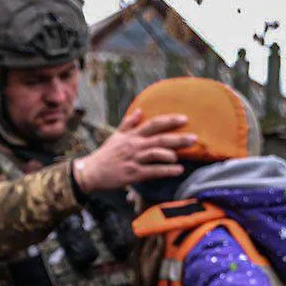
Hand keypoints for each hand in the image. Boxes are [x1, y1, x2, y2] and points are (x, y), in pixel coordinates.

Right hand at [74, 109, 197, 193]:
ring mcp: (134, 159)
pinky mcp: (133, 174)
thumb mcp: (115, 136)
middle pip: (160, 139)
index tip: (184, 118)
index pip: (153, 124)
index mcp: (132, 135)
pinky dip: (167, 171)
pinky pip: (153, 171)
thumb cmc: (105, 154)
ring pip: (157, 153)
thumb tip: (140, 111)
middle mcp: (134, 145)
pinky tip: (178, 171)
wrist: (91, 172)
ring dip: (172, 154)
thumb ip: (129, 124)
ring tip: (183, 157)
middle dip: (178, 138)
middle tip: (195, 138)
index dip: (170, 120)